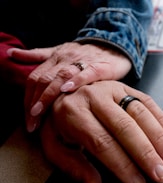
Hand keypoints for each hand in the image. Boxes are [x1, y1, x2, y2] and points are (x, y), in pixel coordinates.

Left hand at [8, 42, 131, 131]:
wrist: (116, 46)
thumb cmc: (88, 54)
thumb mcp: (60, 51)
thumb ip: (38, 55)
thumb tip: (12, 53)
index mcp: (55, 58)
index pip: (35, 78)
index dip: (27, 98)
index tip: (28, 118)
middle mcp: (65, 60)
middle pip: (44, 79)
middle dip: (35, 102)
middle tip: (31, 122)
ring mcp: (82, 62)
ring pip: (60, 77)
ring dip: (48, 95)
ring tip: (40, 112)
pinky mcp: (100, 67)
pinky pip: (86, 73)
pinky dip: (75, 81)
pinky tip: (67, 90)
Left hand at [39, 80, 162, 182]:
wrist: (59, 92)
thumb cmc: (60, 122)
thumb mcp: (55, 146)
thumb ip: (74, 167)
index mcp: (73, 113)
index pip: (102, 142)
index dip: (122, 164)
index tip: (137, 182)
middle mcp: (95, 97)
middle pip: (125, 128)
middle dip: (146, 154)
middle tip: (160, 174)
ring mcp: (113, 89)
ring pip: (141, 114)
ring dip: (159, 139)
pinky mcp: (127, 87)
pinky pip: (148, 103)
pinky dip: (162, 122)